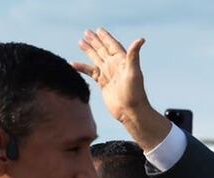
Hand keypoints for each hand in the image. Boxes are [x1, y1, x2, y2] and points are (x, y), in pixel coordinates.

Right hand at [74, 28, 170, 150]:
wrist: (130, 112)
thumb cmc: (135, 93)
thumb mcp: (133, 72)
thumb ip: (133, 55)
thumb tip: (140, 39)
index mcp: (122, 61)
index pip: (113, 45)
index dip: (106, 37)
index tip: (99, 30)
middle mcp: (115, 66)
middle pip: (103, 50)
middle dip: (95, 41)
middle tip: (87, 32)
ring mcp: (108, 75)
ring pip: (96, 59)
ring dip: (89, 51)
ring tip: (81, 42)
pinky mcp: (103, 84)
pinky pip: (90, 72)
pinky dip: (82, 68)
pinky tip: (73, 64)